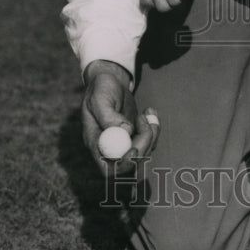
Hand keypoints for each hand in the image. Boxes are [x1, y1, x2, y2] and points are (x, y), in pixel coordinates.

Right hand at [81, 60, 159, 175]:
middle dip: (143, 143)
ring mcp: (124, 145)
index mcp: (95, 143)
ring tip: (148, 111)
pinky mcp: (136, 138)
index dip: (123, 165)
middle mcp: (109, 149)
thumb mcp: (100, 98)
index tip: (134, 149)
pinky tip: (149, 112)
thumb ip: (109, 116)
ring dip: (152, 133)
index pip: (108, 169)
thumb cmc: (101, 88)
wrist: (109, 81)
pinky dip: (154, 128)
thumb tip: (126, 131)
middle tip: (144, 120)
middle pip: (131, 163)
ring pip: (144, 152)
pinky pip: (151, 141)